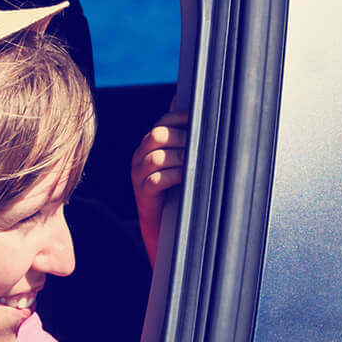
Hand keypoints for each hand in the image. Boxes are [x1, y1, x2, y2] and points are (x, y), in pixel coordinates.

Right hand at [130, 110, 189, 264]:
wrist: (164, 223)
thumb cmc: (177, 188)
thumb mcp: (181, 161)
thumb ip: (187, 140)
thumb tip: (202, 117)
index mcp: (150, 143)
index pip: (162, 121)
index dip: (181, 118)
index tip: (201, 119)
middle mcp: (140, 155)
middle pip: (157, 135)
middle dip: (181, 137)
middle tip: (200, 145)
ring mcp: (138, 174)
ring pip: (156, 157)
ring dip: (180, 158)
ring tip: (195, 163)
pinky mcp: (142, 193)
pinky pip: (156, 180)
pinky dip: (174, 176)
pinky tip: (186, 179)